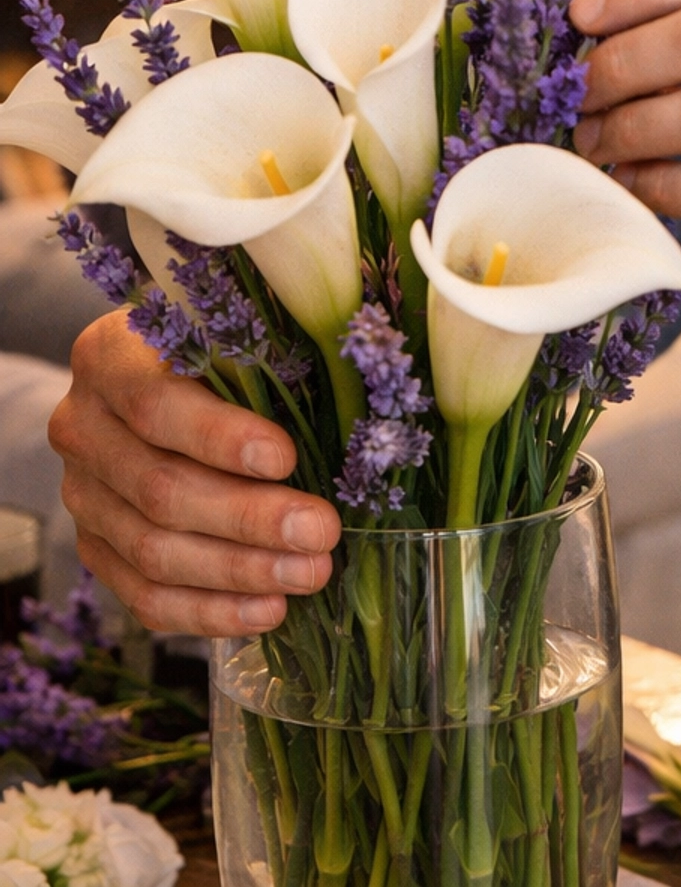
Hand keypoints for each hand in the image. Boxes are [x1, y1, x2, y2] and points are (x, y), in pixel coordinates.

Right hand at [49, 310, 339, 635]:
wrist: (161, 375)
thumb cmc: (219, 342)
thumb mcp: (234, 322)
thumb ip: (267, 345)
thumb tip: (346, 376)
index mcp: (108, 357)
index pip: (155, 405)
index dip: (219, 438)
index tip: (285, 458)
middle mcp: (82, 428)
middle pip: (159, 489)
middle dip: (247, 518)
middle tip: (319, 531)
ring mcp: (83, 496)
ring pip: (152, 551)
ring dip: (238, 570)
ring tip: (309, 572)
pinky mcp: (97, 547)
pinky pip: (146, 595)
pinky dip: (210, 610)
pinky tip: (269, 609)